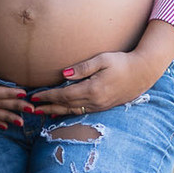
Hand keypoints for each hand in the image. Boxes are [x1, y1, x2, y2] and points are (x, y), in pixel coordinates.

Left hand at [28, 50, 152, 119]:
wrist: (142, 73)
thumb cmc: (122, 62)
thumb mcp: (103, 60)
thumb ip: (83, 67)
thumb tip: (63, 75)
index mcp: (93, 89)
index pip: (64, 95)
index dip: (48, 96)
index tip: (34, 96)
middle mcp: (95, 101)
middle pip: (66, 106)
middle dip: (47, 106)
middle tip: (30, 108)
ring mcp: (99, 106)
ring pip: (72, 111)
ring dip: (56, 111)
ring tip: (42, 112)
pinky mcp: (103, 107)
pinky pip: (81, 112)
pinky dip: (68, 113)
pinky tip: (60, 113)